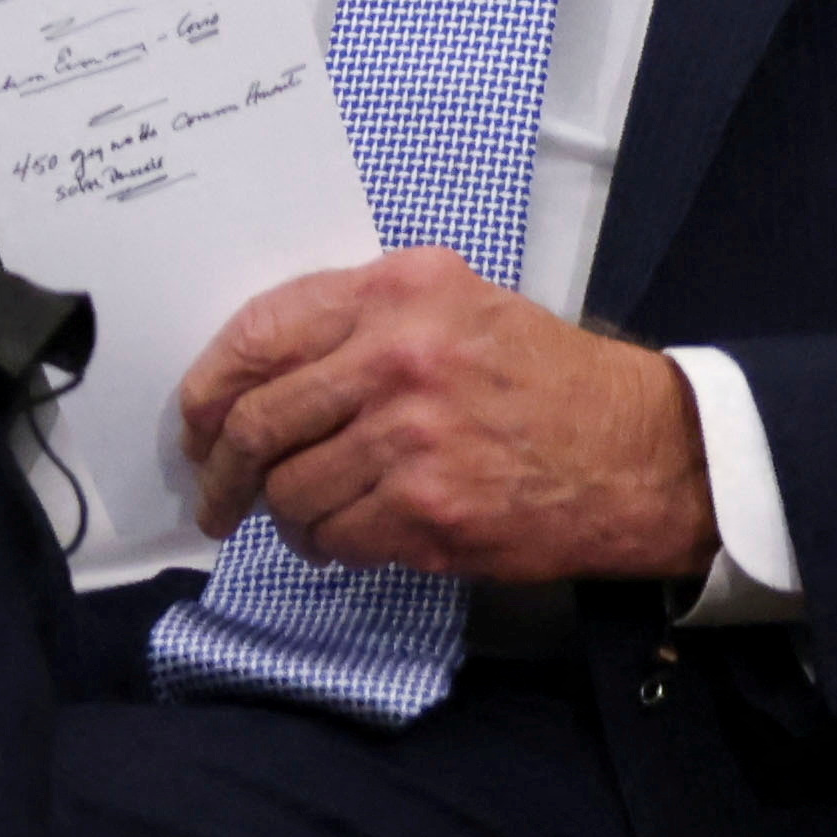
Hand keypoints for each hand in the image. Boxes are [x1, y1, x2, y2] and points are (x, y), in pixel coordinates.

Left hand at [178, 253, 717, 581]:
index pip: (258, 334)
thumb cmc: (543, 380)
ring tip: (304, 519)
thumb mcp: (456, 308)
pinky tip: (352, 537)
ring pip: (289, 490)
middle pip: (258, 422)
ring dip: (284, 516)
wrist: (641, 450)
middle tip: (215, 496)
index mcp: (399, 291)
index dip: (208, 388)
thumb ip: (359, 323)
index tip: (195, 422)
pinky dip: (329, 546)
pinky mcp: (428, 510)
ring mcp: (412, 437)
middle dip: (220, 470)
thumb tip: (252, 375)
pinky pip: (334, 537)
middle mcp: (399, 356)